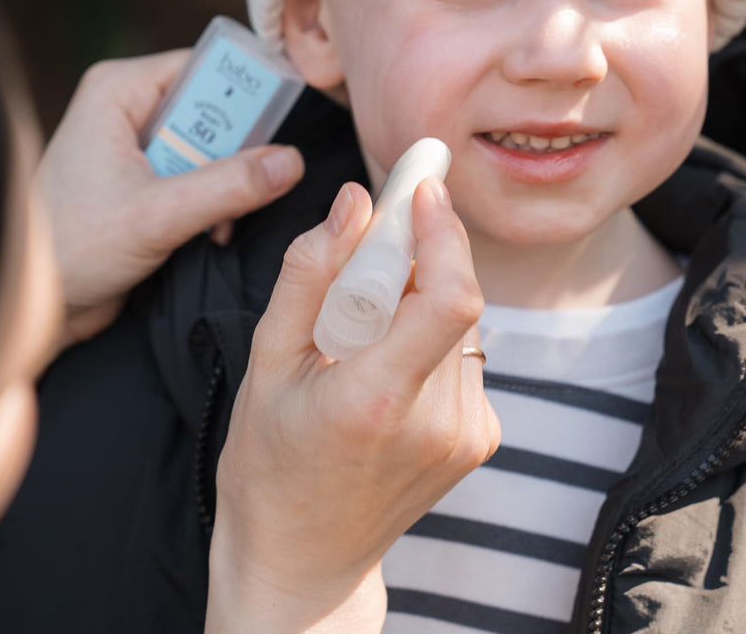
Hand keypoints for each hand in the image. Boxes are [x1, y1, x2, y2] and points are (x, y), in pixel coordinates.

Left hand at [39, 50, 305, 344]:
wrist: (33, 304)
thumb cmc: (69, 249)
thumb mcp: (158, 214)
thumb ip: (227, 186)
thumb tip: (289, 162)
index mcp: (120, 91)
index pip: (206, 67)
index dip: (248, 92)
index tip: (282, 126)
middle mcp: (127, 110)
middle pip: (215, 110)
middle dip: (236, 155)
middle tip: (243, 190)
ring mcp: (135, 148)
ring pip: (211, 150)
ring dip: (226, 188)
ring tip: (219, 224)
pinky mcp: (142, 184)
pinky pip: (198, 179)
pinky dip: (212, 207)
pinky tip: (208, 236)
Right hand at [206, 177, 500, 631]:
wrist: (303, 559)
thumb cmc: (270, 461)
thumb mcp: (265, 361)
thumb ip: (309, 273)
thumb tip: (353, 201)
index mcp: (375, 400)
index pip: (449, 297)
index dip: (443, 230)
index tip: (423, 186)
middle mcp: (436, 421)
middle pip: (454, 298)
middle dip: (420, 251)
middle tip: (377, 234)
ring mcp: (466, 435)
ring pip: (459, 322)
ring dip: (418, 299)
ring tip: (359, 331)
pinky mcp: (480, 439)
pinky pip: (464, 354)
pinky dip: (427, 338)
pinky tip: (383, 366)